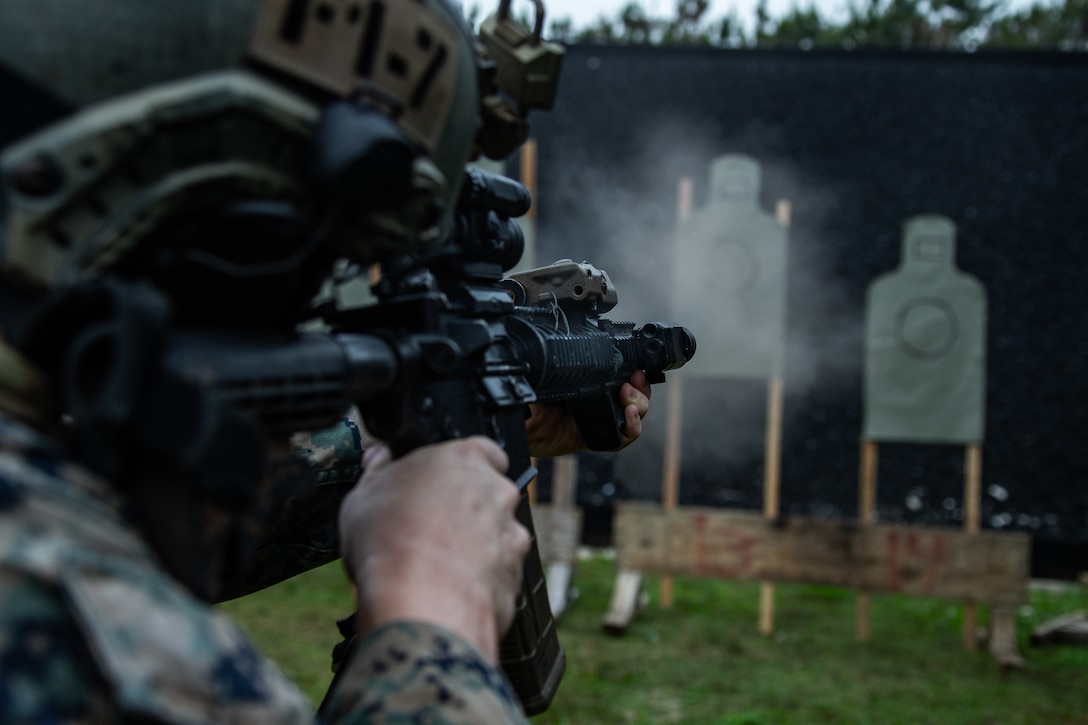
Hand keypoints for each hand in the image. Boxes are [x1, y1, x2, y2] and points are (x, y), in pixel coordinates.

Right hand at [338, 437, 529, 660]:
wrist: (419, 604)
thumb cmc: (390, 546)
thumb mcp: (361, 498)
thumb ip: (376, 472)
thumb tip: (378, 459)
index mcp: (464, 459)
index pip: (483, 450)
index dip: (461, 470)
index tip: (441, 485)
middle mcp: (497, 491)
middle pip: (490, 493)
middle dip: (468, 508)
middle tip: (433, 528)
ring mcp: (511, 533)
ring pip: (498, 534)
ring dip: (478, 544)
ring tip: (438, 564)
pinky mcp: (516, 574)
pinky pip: (500, 571)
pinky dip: (482, 578)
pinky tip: (451, 587)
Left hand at [525, 370, 651, 457]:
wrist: (523, 424)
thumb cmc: (533, 397)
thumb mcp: (554, 372)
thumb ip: (568, 359)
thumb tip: (575, 337)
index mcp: (594, 382)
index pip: (625, 375)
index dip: (637, 372)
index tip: (637, 366)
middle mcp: (602, 400)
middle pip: (638, 394)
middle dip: (641, 386)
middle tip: (634, 380)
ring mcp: (603, 420)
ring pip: (637, 412)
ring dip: (639, 403)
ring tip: (627, 396)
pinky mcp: (599, 439)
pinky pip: (624, 437)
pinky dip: (632, 426)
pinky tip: (629, 413)